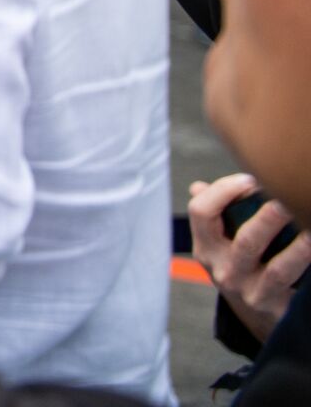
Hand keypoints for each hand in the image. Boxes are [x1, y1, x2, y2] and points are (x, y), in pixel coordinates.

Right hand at [189, 174, 310, 342]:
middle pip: (246, 241)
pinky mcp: (276, 307)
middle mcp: (224, 271)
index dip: (224, 191)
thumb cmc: (240, 268)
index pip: (201, 212)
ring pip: (278, 269)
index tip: (251, 179)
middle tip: (288, 200)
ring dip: (300, 247)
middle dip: (269, 218)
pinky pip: (298, 288)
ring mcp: (251, 292)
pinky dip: (308, 265)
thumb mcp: (219, 246)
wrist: (257, 319)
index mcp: (205, 248)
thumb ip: (213, 215)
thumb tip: (199, 188)